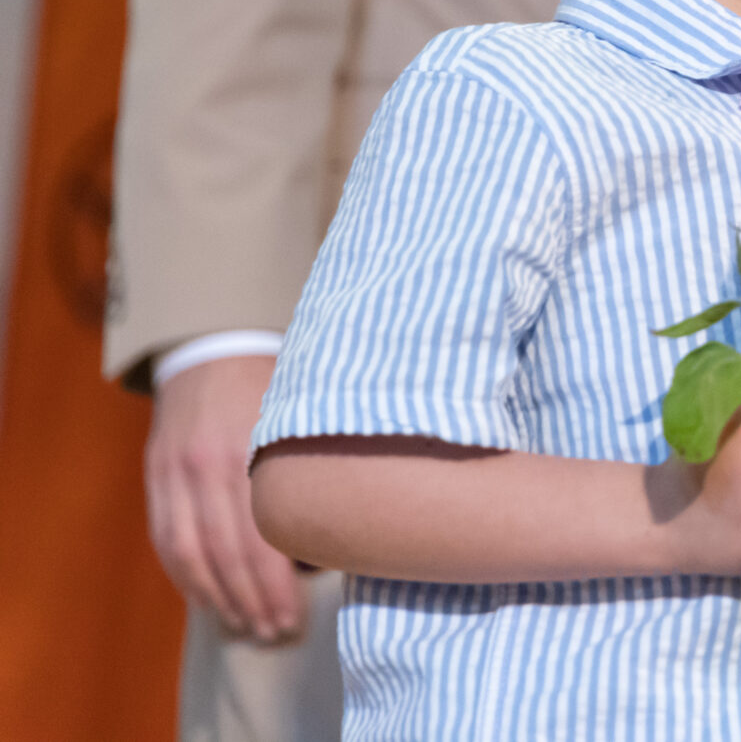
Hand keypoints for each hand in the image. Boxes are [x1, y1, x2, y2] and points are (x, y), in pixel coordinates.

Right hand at [146, 353, 307, 642]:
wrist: (214, 344)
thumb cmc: (277, 381)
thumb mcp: (304, 409)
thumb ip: (316, 462)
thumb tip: (348, 525)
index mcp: (251, 447)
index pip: (262, 535)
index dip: (277, 584)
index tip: (298, 616)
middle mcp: (206, 465)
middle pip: (226, 552)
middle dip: (252, 601)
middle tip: (277, 632)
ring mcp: (174, 472)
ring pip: (191, 553)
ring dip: (219, 598)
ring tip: (247, 626)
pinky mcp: (155, 477)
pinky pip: (166, 539)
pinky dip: (186, 576)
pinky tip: (210, 600)